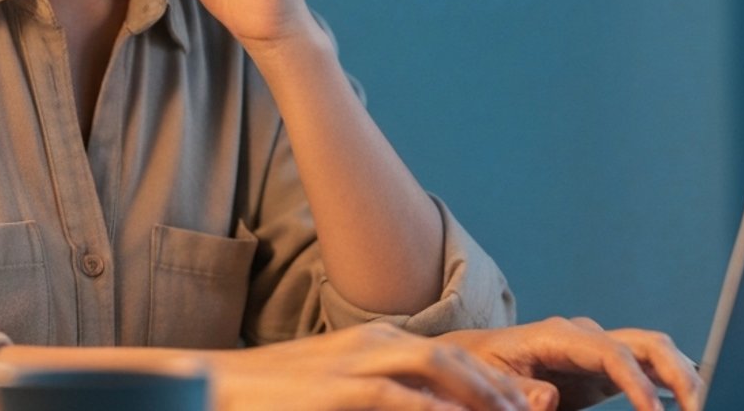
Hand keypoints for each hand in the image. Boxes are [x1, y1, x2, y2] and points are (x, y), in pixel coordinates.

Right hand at [214, 322, 535, 410]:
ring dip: (479, 396)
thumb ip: (387, 395)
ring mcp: (356, 363)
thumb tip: (425, 407)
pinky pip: (395, 398)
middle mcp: (375, 343)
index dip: (495, 382)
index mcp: (379, 340)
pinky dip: (430, 410)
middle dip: (501, 389)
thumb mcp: (340, 387)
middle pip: (457, 361)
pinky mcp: (338, 390)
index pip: (453, 357)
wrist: (218, 385)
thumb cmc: (280, 395)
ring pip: (438, 371)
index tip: (525, 407)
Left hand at [437, 318, 702, 410]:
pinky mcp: (604, 369)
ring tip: (700, 407)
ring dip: (682, 377)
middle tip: (697, 409)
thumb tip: (548, 397)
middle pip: (645, 343)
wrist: (472, 360)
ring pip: (654, 350)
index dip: (636, 382)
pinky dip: (671, 382)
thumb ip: (518, 390)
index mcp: (558, 337)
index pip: (611, 352)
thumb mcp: (488, 380)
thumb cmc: (479, 369)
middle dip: (677, 374)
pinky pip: (648, 367)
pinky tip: (689, 403)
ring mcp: (598, 349)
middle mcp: (585, 337)